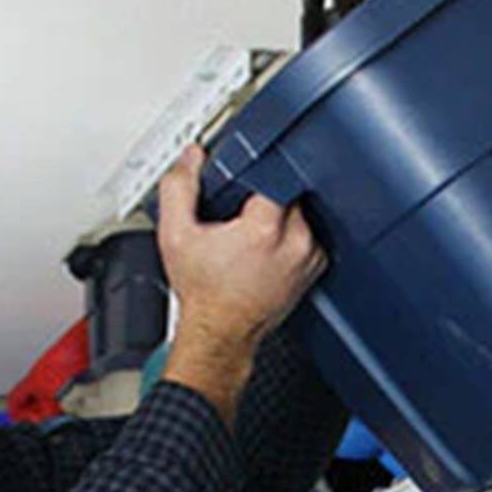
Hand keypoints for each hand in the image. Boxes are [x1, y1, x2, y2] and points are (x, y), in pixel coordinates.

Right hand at [155, 146, 326, 421]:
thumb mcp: (176, 235)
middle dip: (264, 195)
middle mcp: (296, 241)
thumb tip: (192, 158)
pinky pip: (308, 235)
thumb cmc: (202, 293)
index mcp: (265, 228)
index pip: (274, 173)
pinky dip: (290, 236)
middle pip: (288, 191)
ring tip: (251, 234)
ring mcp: (309, 256)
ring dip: (279, 216)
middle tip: (239, 212)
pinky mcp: (314, 267)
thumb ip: (180, 188)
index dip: (255, 172)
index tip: (241, 183)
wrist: (220, 333)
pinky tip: (265, 249)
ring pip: (300, 212)